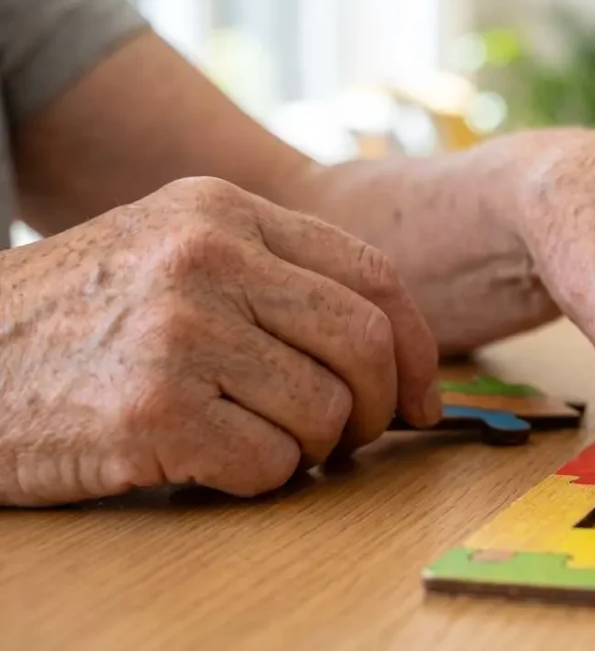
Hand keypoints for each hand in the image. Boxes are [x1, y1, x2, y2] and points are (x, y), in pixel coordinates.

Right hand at [0, 178, 439, 505]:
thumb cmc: (77, 319)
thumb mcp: (169, 250)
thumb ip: (273, 274)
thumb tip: (394, 345)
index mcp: (222, 210)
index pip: (372, 274)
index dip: (416, 345)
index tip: (424, 396)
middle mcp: (207, 257)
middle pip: (365, 343)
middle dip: (382, 406)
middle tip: (356, 436)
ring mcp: (179, 331)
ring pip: (326, 411)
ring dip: (312, 448)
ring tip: (260, 441)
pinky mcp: (153, 410)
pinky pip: (272, 464)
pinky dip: (260, 478)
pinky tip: (212, 461)